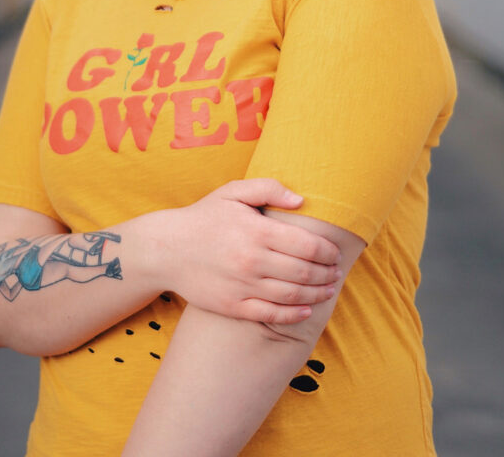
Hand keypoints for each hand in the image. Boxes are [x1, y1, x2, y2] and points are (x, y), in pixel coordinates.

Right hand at [163, 179, 341, 323]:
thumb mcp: (233, 192)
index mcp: (256, 231)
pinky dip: (293, 314)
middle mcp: (252, 260)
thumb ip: (268, 188)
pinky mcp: (233, 306)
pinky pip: (270, 314)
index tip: (336, 252)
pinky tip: (306, 309)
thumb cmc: (204, 217)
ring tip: (328, 289)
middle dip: (326, 273)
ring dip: (317, 293)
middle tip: (337, 272)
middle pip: (304, 272)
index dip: (327, 251)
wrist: (166, 249)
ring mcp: (242, 286)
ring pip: (292, 295)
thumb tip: (301, 200)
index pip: (307, 245)